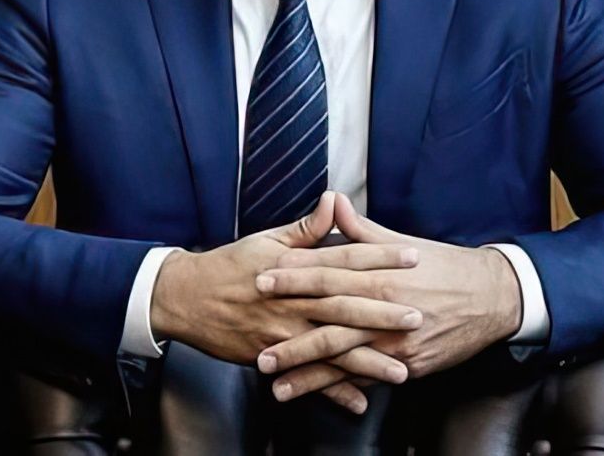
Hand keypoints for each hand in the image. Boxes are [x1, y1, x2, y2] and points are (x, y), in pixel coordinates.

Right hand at [151, 191, 423, 412]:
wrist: (186, 298)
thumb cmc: (229, 266)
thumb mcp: (267, 241)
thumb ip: (307, 229)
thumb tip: (334, 201)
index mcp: (295, 268)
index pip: (344, 259)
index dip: (380, 258)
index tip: (412, 258)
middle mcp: (292, 301)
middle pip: (344, 306)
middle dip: (382, 313)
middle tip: (417, 317)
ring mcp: (282, 332)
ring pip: (331, 347)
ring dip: (367, 360)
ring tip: (401, 369)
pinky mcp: (272, 357)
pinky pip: (307, 378)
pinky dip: (332, 392)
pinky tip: (360, 402)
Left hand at [253, 194, 522, 402]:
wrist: (492, 298)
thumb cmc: (445, 267)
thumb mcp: (401, 243)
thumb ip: (360, 230)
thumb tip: (331, 201)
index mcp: (380, 275)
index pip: (328, 275)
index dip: (293, 277)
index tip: (261, 278)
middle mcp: (385, 310)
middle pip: (329, 322)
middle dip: (290, 333)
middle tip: (256, 341)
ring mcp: (396, 341)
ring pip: (344, 358)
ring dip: (307, 372)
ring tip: (275, 381)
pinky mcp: (408, 365)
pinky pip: (369, 376)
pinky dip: (341, 387)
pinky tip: (317, 394)